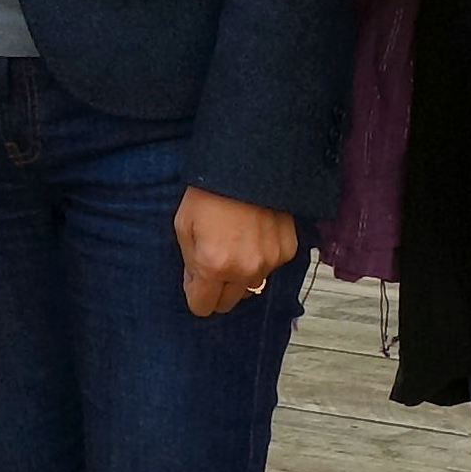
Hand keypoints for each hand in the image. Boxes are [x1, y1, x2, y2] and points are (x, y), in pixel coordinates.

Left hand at [176, 186, 297, 319]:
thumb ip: (190, 263)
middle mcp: (244, 270)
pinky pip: (270, 268)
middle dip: (218, 290)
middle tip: (214, 264)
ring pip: (251, 286)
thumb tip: (197, 284)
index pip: (203, 307)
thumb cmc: (209, 193)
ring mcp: (269, 262)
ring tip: (235, 245)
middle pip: (228, 302)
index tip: (196, 286)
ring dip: (241, 275)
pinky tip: (254, 235)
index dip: (196, 296)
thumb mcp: (183, 227)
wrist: (246, 165)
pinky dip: (261, 258)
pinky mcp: (287, 251)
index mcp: (213, 266)